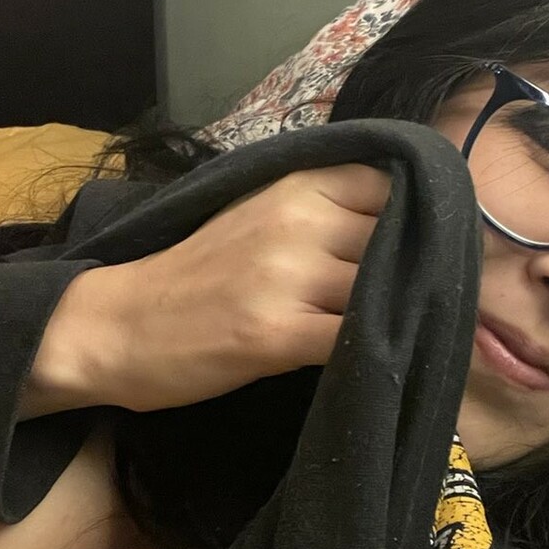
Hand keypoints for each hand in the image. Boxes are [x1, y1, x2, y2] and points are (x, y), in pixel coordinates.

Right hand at [22, 164, 391, 415]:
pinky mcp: (276, 333)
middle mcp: (297, 221)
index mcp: (296, 186)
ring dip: (406, 316)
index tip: (427, 250)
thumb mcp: (256, 217)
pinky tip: (384, 364)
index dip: (419, 219)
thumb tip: (401, 224)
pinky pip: (356, 338)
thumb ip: (320, 212)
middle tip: (431, 304)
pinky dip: (380, 352)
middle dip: (421, 272)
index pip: (391, 184)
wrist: (116, 325)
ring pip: (386, 288)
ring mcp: (286, 276)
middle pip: (398, 238)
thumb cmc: (192, 277)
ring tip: (415, 337)